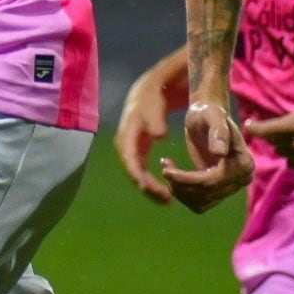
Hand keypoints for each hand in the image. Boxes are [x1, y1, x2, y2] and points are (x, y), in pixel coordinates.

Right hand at [114, 72, 173, 204]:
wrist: (147, 92)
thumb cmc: (152, 99)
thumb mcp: (154, 105)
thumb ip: (156, 119)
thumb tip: (159, 135)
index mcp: (127, 134)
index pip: (129, 159)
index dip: (138, 175)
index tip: (149, 188)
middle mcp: (125, 144)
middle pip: (132, 171)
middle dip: (147, 188)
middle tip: (167, 200)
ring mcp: (130, 150)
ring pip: (137, 175)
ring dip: (150, 189)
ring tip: (169, 201)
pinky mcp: (137, 152)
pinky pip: (142, 172)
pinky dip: (152, 183)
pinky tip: (166, 192)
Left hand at [162, 101, 253, 213]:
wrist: (206, 116)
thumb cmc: (209, 112)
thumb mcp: (213, 116)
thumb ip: (218, 131)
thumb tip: (220, 152)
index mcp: (244, 163)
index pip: (214, 181)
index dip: (188, 179)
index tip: (166, 170)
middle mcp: (242, 179)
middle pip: (207, 194)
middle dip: (182, 184)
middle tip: (164, 168)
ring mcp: (231, 186)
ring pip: (201, 203)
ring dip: (180, 191)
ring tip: (167, 169)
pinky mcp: (218, 189)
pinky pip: (199, 203)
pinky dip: (183, 194)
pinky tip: (172, 176)